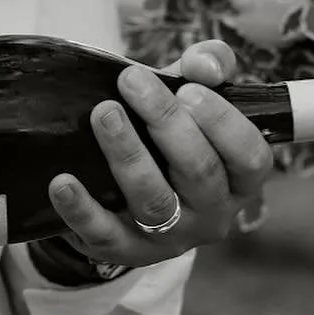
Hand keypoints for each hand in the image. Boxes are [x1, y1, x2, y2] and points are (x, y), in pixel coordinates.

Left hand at [45, 40, 274, 269]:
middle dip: (166, 123)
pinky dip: (82, 210)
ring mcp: (172, 237)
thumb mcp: (194, 98)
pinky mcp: (127, 251)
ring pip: (154, 200)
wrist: (131, 195)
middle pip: (199, 172)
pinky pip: (105, 236)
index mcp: (240, 180)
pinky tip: (63, 181)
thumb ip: (207, 68)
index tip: (188, 89)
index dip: (222, 123)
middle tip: (132, 82)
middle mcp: (214, 215)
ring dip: (128, 155)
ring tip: (103, 114)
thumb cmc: (171, 137)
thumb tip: (206, 64)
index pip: (250, 157)